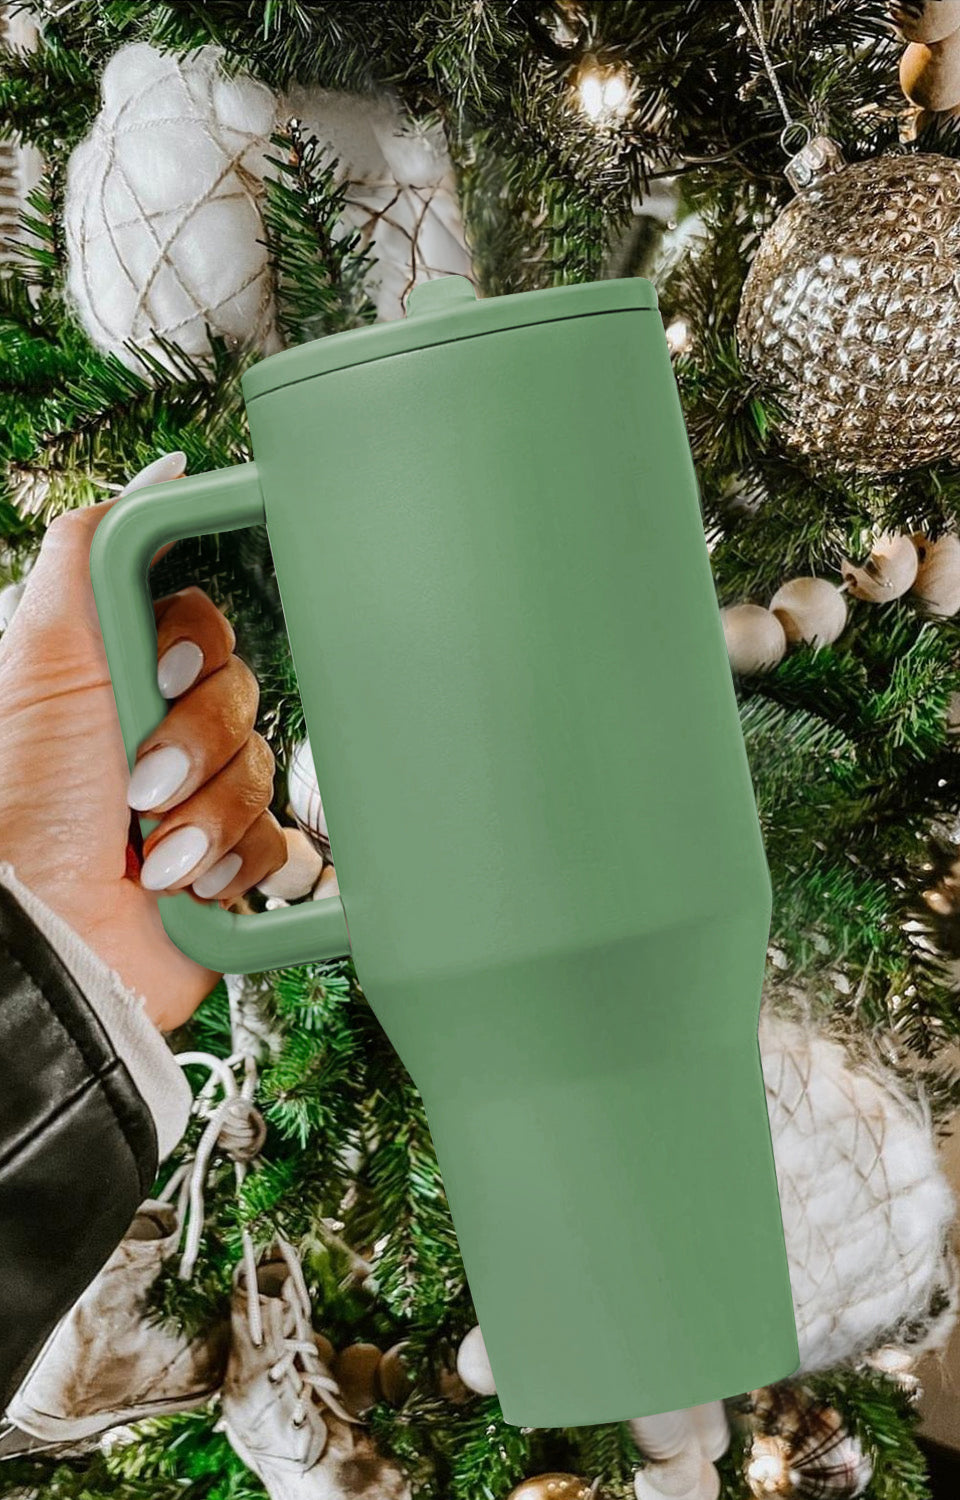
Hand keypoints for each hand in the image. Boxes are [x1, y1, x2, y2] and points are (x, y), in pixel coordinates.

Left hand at [0, 455, 285, 1029]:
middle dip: (196, 746)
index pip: (208, 633)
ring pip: (268, 771)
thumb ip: (95, 549)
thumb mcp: (43, 650)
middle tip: (139, 782)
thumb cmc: (25, 798)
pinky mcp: (233, 868)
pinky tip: (190, 882)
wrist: (45, 932)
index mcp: (123, 682)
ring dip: (208, 815)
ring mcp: (202, 804)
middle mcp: (165, 737)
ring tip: (153, 850)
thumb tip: (166, 471)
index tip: (162, 677)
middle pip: (245, 698)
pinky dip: (238, 862)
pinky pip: (285, 844)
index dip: (197, 655)